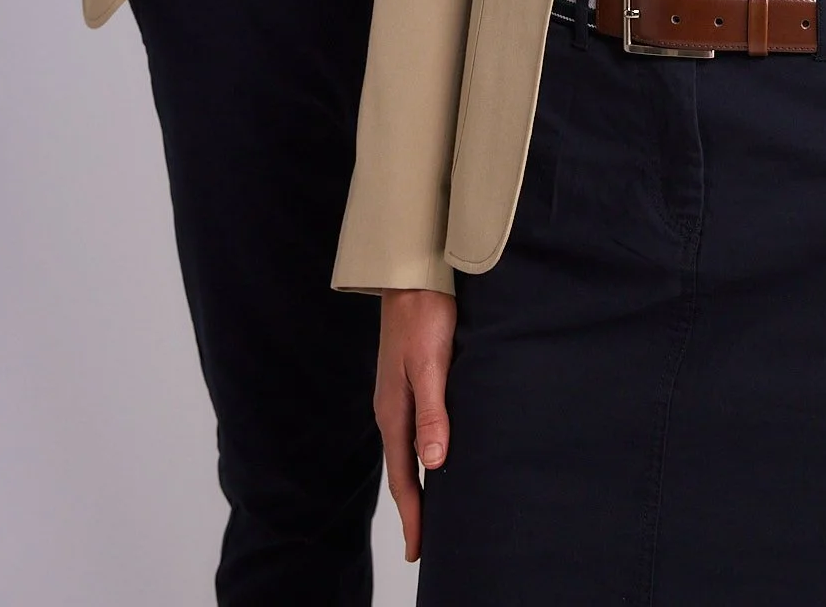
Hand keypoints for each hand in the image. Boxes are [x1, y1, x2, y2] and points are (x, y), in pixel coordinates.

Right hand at [375, 288, 456, 562]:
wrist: (412, 273)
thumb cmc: (425, 315)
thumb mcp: (431, 364)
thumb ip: (432, 412)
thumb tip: (434, 463)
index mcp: (393, 410)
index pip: (404, 476)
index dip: (413, 514)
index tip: (418, 551)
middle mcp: (392, 408)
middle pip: (402, 469)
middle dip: (412, 507)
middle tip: (422, 545)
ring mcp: (398, 394)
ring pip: (407, 450)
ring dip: (417, 483)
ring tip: (429, 511)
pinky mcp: (409, 380)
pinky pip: (413, 430)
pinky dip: (421, 454)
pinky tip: (434, 456)